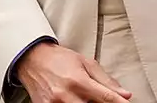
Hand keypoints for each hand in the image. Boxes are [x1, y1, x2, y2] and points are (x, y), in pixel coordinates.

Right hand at [17, 42, 131, 102]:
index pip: (106, 98)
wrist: (32, 59)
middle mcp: (66, 95)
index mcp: (78, 80)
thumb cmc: (59, 59)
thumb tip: (124, 94)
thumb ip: (106, 80)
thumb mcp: (85, 63)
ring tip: (82, 95)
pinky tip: (73, 98)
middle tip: (94, 95)